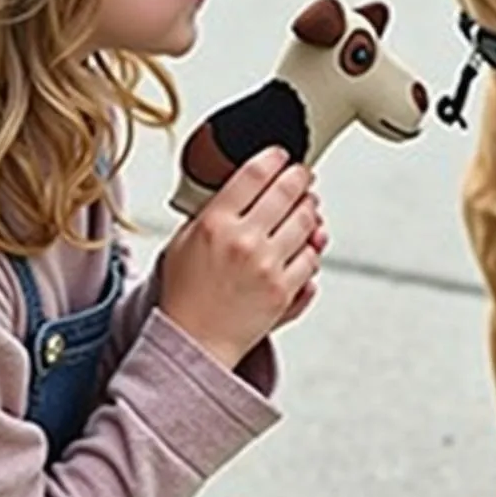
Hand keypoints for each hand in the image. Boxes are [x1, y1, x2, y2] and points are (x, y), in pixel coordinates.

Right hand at [160, 147, 323, 368]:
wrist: (192, 341)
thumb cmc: (185, 292)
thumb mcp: (184, 239)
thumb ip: (213, 210)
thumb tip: (247, 185)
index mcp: (215, 222)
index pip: (255, 174)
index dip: (274, 157)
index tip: (280, 155)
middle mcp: (245, 241)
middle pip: (287, 190)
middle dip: (300, 176)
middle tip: (301, 174)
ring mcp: (268, 266)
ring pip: (306, 220)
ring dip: (311, 207)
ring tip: (307, 203)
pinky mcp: (285, 289)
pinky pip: (312, 257)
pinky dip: (312, 245)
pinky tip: (305, 240)